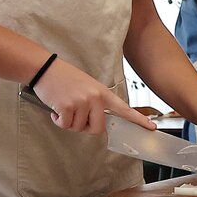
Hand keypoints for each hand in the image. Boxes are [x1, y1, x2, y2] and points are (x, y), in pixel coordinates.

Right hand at [32, 58, 155, 133]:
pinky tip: (56, 108)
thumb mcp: (87, 86)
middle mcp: (95, 98)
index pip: (124, 108)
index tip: (151, 127)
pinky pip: (65, 125)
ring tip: (64, 104)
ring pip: (78, 128)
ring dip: (68, 121)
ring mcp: (81, 102)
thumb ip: (96, 103)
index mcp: (102, 92)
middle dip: (84, 127)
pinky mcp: (67, 107)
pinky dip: (58, 120)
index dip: (138, 120)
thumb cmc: (64, 78)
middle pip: (97, 128)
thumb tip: (97, 123)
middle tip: (75, 115)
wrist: (45, 68)